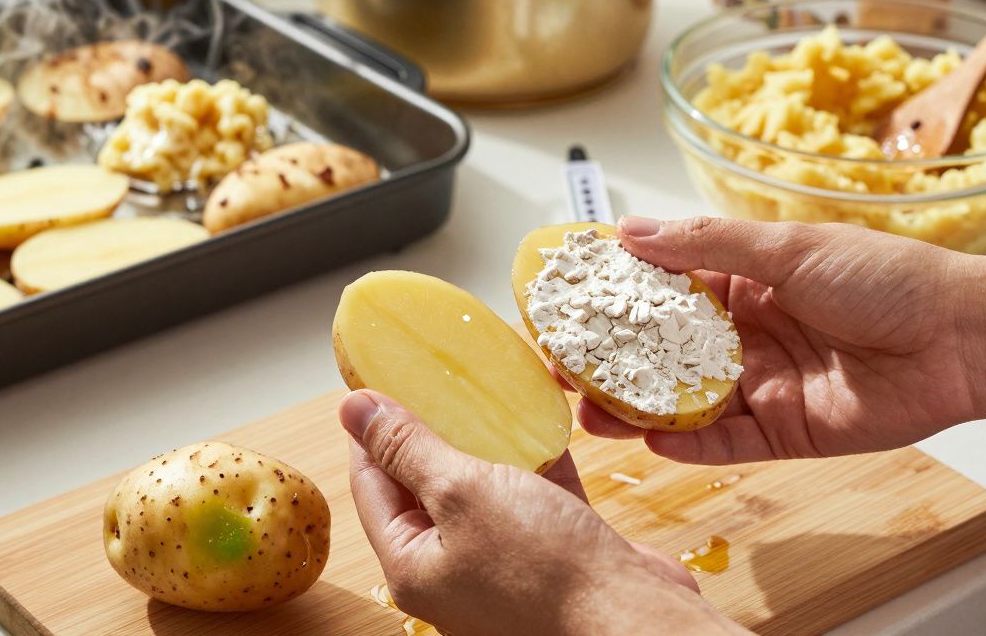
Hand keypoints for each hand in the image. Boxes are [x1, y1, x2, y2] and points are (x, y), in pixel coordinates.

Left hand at [339, 390, 746, 635]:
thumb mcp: (461, 494)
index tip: (375, 379)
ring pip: (483, 489)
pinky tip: (539, 420)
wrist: (632, 620)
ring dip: (485, 440)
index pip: (372, 484)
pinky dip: (534, 459)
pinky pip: (534, 496)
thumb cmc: (544, 570)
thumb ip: (408, 449)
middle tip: (431, 374)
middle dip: (430, 428)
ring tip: (481, 388)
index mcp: (412, 565)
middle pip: (425, 486)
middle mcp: (453, 569)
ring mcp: (505, 564)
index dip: (371, 429)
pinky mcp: (554, 553)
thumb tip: (353, 409)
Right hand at [579, 216, 984, 463]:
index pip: (660, 289)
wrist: (958, 340)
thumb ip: (705, 246)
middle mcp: (743, 334)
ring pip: (681, 401)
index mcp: (742, 282)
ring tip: (585, 412)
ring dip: (632, 407)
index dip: (612, 295)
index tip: (561, 300)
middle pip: (660, 352)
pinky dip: (685, 446)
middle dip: (608, 360)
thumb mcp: (787, 248)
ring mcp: (758, 385)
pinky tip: (644, 440)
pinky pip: (722, 443)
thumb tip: (629, 230)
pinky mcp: (780, 432)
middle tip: (558, 368)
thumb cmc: (884, 278)